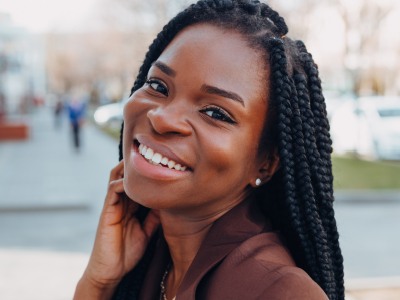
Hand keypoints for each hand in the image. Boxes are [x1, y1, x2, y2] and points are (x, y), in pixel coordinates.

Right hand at [74, 160, 159, 298]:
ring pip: (118, 177)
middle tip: (154, 154)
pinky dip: (123, 183)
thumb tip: (169, 203)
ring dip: (129, 168)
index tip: (164, 164)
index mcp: (131, 206)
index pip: (138, 183)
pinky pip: (113, 190)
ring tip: (144, 159)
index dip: (149, 173)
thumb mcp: (147, 231)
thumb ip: (154, 217)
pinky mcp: (107, 211)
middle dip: (138, 165)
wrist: (110, 270)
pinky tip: (135, 181)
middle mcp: (121, 202)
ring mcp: (113, 205)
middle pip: (127, 175)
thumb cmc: (128, 252)